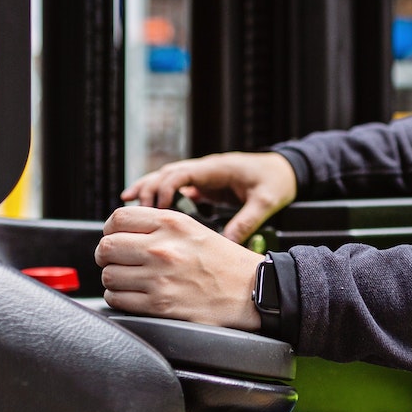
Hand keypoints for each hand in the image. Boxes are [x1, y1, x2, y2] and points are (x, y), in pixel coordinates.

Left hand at [96, 206, 264, 327]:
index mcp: (171, 224)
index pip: (117, 219)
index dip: (110, 229)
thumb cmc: (223, 261)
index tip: (114, 237)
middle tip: (115, 260)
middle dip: (106, 255)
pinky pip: (118, 299)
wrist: (251, 291)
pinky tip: (132, 295)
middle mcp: (162, 249)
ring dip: (113, 279)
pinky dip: (119, 298)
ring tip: (127, 279)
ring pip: (109, 276)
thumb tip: (120, 230)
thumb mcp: (192, 228)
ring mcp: (159, 278)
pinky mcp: (159, 305)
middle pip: (107, 247)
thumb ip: (157, 226)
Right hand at [121, 151, 297, 242]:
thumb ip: (247, 220)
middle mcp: (205, 169)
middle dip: (146, 190)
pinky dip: (159, 197)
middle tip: (129, 211)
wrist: (285, 169)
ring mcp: (202, 176)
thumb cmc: (276, 180)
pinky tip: (146, 210)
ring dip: (147, 191)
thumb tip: (229, 242)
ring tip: (125, 207)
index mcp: (216, 169)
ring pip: (166, 178)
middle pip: (165, 174)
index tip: (158, 211)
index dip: (164, 190)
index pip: (180, 174)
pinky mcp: (204, 185)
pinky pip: (175, 188)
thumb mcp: (265, 201)